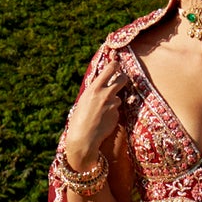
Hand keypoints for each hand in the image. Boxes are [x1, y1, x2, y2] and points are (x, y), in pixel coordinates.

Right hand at [60, 56, 122, 171]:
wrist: (83, 138)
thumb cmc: (79, 119)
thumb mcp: (83, 100)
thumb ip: (94, 92)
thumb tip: (101, 85)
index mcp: (94, 88)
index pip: (109, 70)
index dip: (115, 65)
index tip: (117, 63)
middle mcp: (106, 94)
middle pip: (122, 79)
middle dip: (123, 78)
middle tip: (122, 79)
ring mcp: (113, 105)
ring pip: (118, 98)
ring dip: (113, 102)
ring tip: (101, 112)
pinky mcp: (117, 115)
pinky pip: (116, 111)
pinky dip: (112, 114)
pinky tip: (103, 121)